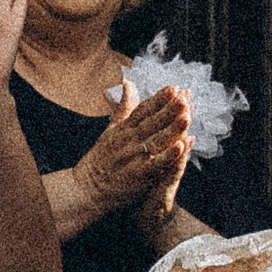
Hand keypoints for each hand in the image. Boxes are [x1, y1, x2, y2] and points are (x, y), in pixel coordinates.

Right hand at [75, 80, 194, 225]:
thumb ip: (124, 107)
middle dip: (168, 110)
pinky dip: (167, 155)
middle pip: (151, 123)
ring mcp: (133, 158)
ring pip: (156, 141)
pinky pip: (155, 164)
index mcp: (123, 129)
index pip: (143, 111)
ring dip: (172, 129)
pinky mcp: (137, 175)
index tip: (173, 88)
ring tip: (186, 117)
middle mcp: (128, 141)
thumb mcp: (110, 129)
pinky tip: (180, 147)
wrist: (85, 189)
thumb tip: (129, 83)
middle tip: (183, 97)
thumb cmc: (100, 159)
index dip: (158, 99)